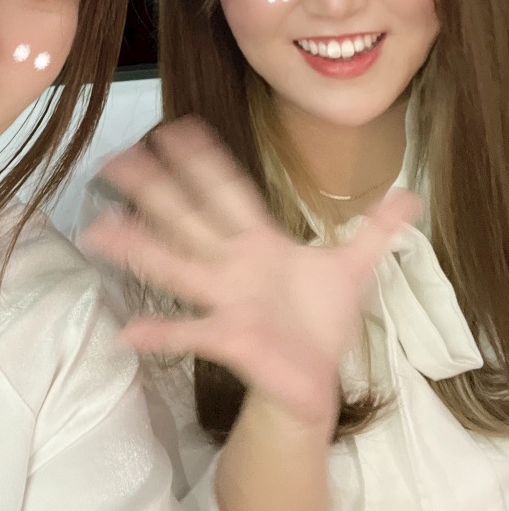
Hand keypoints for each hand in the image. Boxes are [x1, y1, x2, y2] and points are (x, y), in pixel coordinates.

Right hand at [81, 117, 419, 426]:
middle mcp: (233, 265)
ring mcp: (225, 299)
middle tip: (118, 158)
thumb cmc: (322, 322)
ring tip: (98, 230)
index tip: (177, 129)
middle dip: (155, 188)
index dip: (205, 160)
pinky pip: (188, 334)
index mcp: (259, 242)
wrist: (315, 381)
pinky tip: (127, 332)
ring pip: (174, 265)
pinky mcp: (228, 337)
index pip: (227, 192)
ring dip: (137, 248)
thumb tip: (411, 193)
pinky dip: (158, 333)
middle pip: (187, 218)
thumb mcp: (353, 268)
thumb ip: (378, 229)